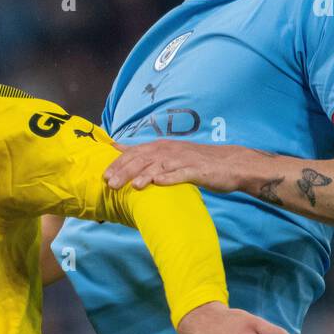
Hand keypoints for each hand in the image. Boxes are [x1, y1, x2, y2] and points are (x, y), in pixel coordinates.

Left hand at [104, 140, 257, 193]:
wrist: (230, 163)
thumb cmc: (195, 161)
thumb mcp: (168, 154)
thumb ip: (145, 154)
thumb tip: (119, 149)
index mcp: (161, 147)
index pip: (134, 153)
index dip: (118, 163)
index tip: (103, 175)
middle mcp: (169, 150)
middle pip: (143, 159)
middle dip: (125, 171)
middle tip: (110, 183)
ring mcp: (183, 160)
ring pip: (159, 166)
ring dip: (144, 175)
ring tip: (131, 186)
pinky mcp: (197, 170)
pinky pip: (181, 174)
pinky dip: (169, 178)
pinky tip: (158, 184)